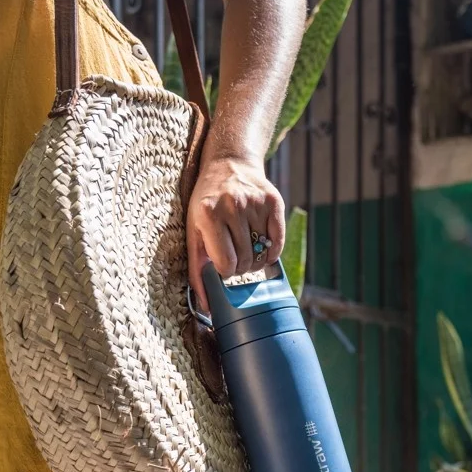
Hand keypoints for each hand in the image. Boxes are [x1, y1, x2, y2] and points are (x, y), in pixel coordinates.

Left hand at [186, 155, 284, 309]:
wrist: (229, 163)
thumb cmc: (207, 204)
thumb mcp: (194, 231)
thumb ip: (197, 269)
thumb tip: (207, 307)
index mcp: (209, 215)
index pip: (226, 265)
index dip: (225, 272)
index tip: (222, 266)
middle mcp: (233, 206)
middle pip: (245, 262)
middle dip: (240, 268)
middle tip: (235, 258)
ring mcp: (255, 203)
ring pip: (262, 254)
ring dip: (255, 261)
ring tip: (246, 250)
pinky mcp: (273, 201)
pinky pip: (278, 242)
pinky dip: (272, 252)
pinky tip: (262, 247)